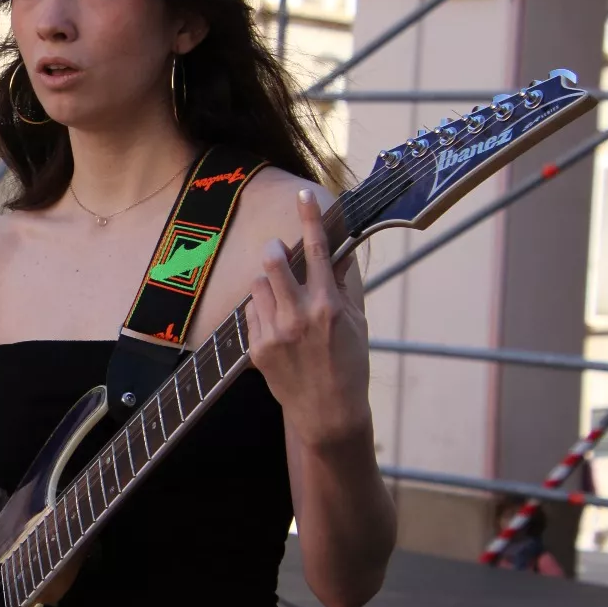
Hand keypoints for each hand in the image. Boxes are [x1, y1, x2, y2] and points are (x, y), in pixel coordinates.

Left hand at [246, 189, 370, 448]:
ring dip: (268, 284)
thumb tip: (340, 250)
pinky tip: (278, 328)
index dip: (309, 219)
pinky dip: (262, 311)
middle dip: (274, 251)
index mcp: (328, 306)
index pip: (316, 251)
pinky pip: (251, 313)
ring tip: (284, 302)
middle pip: (273, 262)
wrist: (328, 412)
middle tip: (279, 252)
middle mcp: (299, 316)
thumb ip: (343, 285)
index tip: (303, 194)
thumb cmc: (349, 365)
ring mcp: (275, 332)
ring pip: (258, 285)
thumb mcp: (355, 323)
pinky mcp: (257, 347)